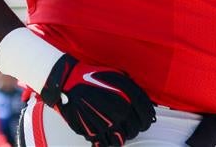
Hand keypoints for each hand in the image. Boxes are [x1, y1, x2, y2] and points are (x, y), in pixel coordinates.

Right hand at [39, 54, 155, 145]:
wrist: (68, 81)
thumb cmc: (92, 76)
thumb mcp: (118, 76)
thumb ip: (134, 89)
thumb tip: (146, 102)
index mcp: (129, 97)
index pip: (148, 116)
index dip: (147, 119)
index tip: (144, 119)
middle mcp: (121, 111)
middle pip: (136, 129)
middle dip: (134, 127)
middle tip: (128, 123)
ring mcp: (107, 123)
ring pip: (123, 139)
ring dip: (121, 135)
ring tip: (116, 129)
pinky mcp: (93, 132)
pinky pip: (106, 143)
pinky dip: (107, 141)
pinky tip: (105, 134)